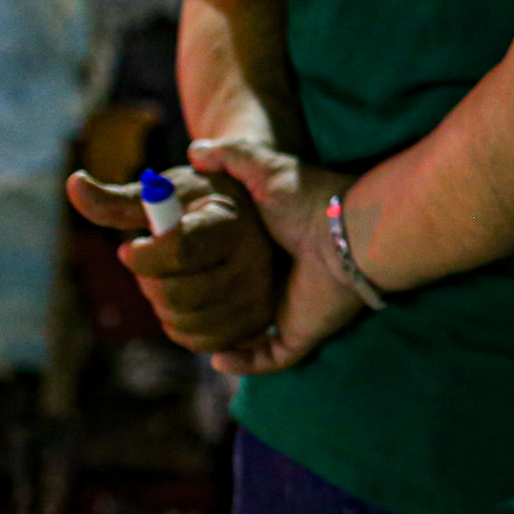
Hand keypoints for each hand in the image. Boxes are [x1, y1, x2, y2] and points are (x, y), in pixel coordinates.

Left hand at [65, 166, 279, 353]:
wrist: (252, 222)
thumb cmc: (198, 205)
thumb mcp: (164, 194)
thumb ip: (118, 200)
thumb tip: (75, 184)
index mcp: (231, 222)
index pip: (180, 250)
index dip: (143, 255)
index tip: (130, 248)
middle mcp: (255, 261)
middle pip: (176, 294)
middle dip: (149, 281)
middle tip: (153, 263)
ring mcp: (258, 296)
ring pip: (183, 321)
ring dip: (163, 304)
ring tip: (175, 277)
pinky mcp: (255, 325)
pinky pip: (198, 342)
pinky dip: (181, 326)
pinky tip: (188, 301)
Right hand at [187, 137, 365, 374]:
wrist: (349, 231)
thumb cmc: (312, 199)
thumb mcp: (265, 170)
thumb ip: (232, 155)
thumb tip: (195, 151)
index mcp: (275, 248)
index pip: (232, 267)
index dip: (201, 269)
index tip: (164, 269)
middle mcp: (283, 281)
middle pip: (236, 303)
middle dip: (203, 306)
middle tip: (164, 301)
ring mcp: (294, 309)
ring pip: (249, 333)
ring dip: (217, 335)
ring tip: (180, 326)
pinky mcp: (302, 332)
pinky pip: (271, 358)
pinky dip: (244, 361)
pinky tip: (219, 357)